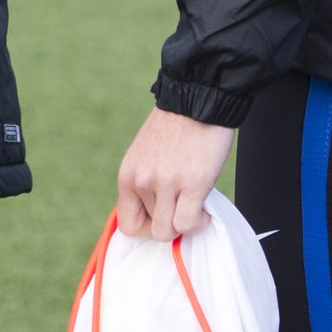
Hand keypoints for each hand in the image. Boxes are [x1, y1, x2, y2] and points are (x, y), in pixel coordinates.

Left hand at [114, 107, 235, 241]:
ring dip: (186, 223)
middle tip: (183, 204)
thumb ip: (145, 185)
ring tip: (194, 204)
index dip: (147, 227)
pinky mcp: (191, 183)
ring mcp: (165, 183)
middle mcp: (142, 180)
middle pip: (153, 230)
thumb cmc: (175, 130)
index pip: (128, 225)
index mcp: (128, 175)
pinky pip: (188, 224)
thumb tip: (155, 215)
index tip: (163, 215)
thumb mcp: (145, 157)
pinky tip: (203, 207)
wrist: (196, 101)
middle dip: (171, 222)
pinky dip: (198, 222)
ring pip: (170, 231)